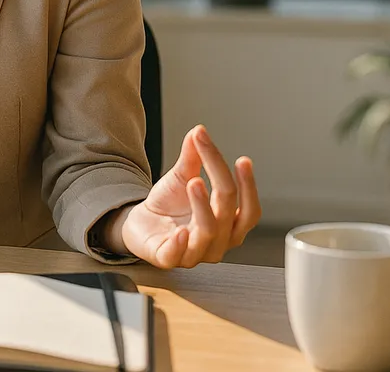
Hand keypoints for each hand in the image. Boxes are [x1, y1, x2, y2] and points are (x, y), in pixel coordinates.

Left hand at [116, 124, 260, 268]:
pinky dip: (180, 245)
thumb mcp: (182, 177)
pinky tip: (179, 231)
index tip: (242, 160)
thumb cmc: (169, 206)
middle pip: (228, 213)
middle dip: (221, 182)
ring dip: (203, 207)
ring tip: (194, 182)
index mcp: (228, 225)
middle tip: (208, 154)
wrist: (140, 223)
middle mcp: (218, 242)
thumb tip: (199, 130)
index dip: (249, 186)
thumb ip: (193, 158)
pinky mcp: (168, 259)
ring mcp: (195, 253)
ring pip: (208, 233)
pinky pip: (178, 257)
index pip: (248, 208)